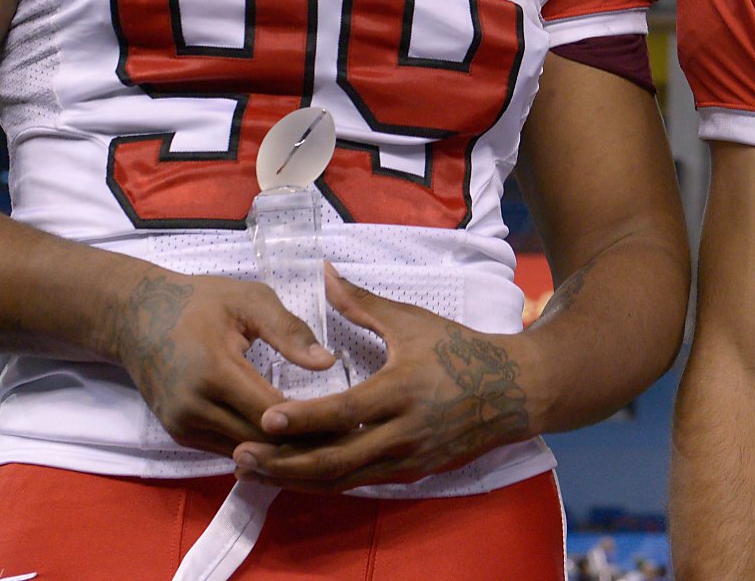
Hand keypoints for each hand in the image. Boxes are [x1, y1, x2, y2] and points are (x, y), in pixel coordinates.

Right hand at [105, 269, 334, 457]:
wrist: (136, 316)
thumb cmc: (200, 301)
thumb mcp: (249, 300)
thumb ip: (288, 330)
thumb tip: (327, 362)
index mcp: (214, 371)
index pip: (273, 414)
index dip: (313, 420)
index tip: (349, 417)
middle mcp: (193, 408)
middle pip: (261, 441)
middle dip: (303, 440)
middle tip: (345, 434)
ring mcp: (183, 425)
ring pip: (245, 451)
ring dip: (281, 449)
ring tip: (323, 438)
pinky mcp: (179, 433)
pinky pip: (227, 447)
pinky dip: (257, 445)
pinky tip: (287, 436)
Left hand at [232, 265, 535, 491]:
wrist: (512, 391)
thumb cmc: (458, 349)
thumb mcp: (411, 321)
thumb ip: (360, 303)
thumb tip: (323, 271)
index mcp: (402, 389)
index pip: (345, 412)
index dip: (303, 418)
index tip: (265, 418)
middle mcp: (404, 432)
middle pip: (336, 460)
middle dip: (285, 463)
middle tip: (242, 456)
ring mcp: (409, 458)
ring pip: (343, 479)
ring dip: (297, 478)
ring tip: (255, 470)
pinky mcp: (412, 473)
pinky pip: (360, 483)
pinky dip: (324, 481)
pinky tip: (293, 475)